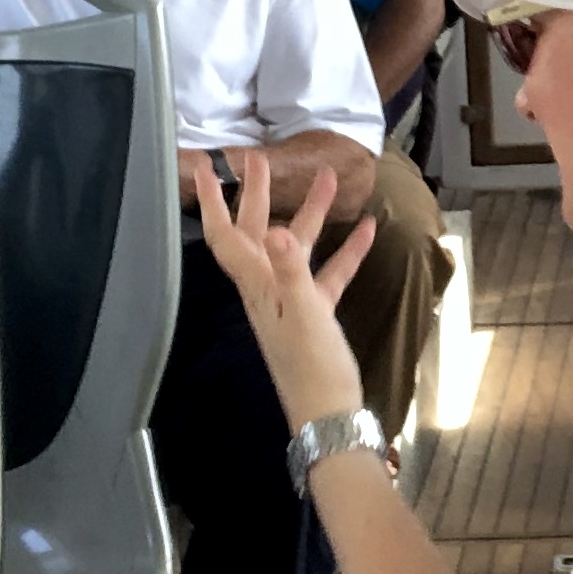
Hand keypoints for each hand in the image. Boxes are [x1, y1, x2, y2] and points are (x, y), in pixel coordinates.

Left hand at [190, 152, 373, 432]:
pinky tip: (367, 229)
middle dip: (256, 195)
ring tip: (330, 178)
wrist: (330, 416)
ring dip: (311, 213)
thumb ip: (291, 270)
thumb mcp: (305, 314)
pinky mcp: (317, 315)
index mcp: (256, 286)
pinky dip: (345, 251)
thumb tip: (274, 228)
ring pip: (297, 247)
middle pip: (255, 233)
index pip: (226, 237)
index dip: (214, 202)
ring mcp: (293, 301)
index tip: (205, 167)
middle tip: (259, 157)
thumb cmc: (312, 367)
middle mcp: (267, 289)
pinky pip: (328, 273)